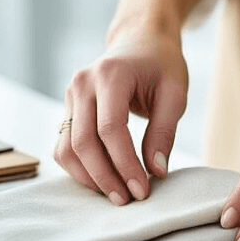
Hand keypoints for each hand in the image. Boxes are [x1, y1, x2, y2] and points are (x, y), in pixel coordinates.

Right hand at [53, 27, 188, 203]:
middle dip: (105, 177)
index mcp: (111, 75)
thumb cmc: (161, 65)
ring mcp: (71, 95)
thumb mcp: (174, 93)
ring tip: (116, 194)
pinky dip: (80, 168)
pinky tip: (103, 180)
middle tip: (128, 199)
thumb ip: (165, 131)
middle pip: (83, 142)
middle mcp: (83, 84)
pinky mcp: (68, 108)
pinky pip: (65, 145)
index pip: (110, 128)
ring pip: (67, 148)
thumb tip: (156, 171)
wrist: (140, 41)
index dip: (125, 164)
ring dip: (89, 177)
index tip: (143, 189)